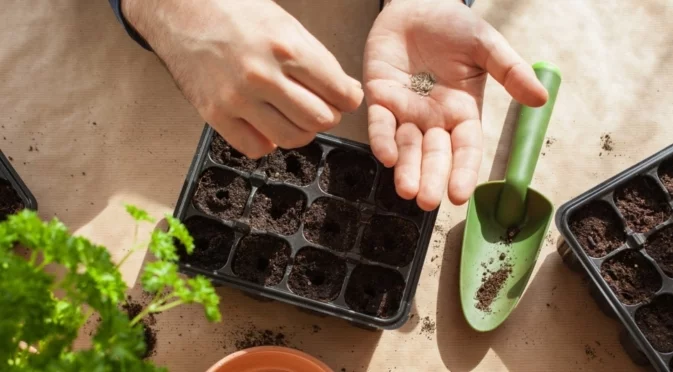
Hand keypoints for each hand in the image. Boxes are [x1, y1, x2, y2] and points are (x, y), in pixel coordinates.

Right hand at [123, 0, 362, 157]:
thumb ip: (319, 60)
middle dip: (327, 116)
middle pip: (319, 119)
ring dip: (301, 131)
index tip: (344, 99)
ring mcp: (237, 98)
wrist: (182, 12)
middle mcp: (263, 75)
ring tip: (294, 116)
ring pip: (292, 138)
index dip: (348, 99)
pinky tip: (266, 124)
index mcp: (286, 48)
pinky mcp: (216, 114)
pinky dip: (268, 141)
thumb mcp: (286, 25)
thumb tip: (347, 91)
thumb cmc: (234, 13)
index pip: (339, 92)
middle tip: (320, 107)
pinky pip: (256, 147)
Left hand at [364, 0, 547, 209]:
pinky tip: (386, 156)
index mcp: (462, 112)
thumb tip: (540, 99)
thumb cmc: (453, 26)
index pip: (465, 149)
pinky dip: (382, 139)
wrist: (417, 5)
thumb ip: (510, 71)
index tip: (460, 195)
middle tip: (428, 202)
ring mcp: (405, 111)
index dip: (463, 171)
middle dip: (431, 178)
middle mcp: (433, 118)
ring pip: (406, 147)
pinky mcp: (380, 98)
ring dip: (406, 169)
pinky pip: (380, 124)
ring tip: (406, 191)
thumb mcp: (487, 46)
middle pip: (434, 155)